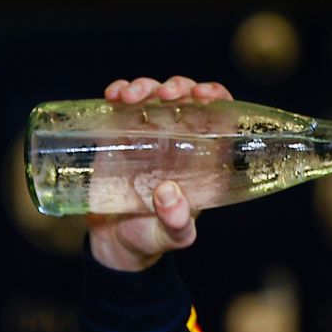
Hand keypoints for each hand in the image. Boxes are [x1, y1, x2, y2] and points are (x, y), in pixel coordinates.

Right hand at [86, 75, 231, 271]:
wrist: (113, 245)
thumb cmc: (150, 239)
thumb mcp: (169, 236)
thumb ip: (175, 222)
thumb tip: (168, 193)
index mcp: (201, 160)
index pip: (219, 116)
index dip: (217, 97)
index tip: (204, 94)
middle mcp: (177, 142)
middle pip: (186, 98)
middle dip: (178, 86)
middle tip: (166, 94)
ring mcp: (147, 136)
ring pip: (153, 95)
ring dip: (145, 86)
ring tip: (131, 97)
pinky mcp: (119, 135)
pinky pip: (121, 105)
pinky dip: (118, 91)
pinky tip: (113, 95)